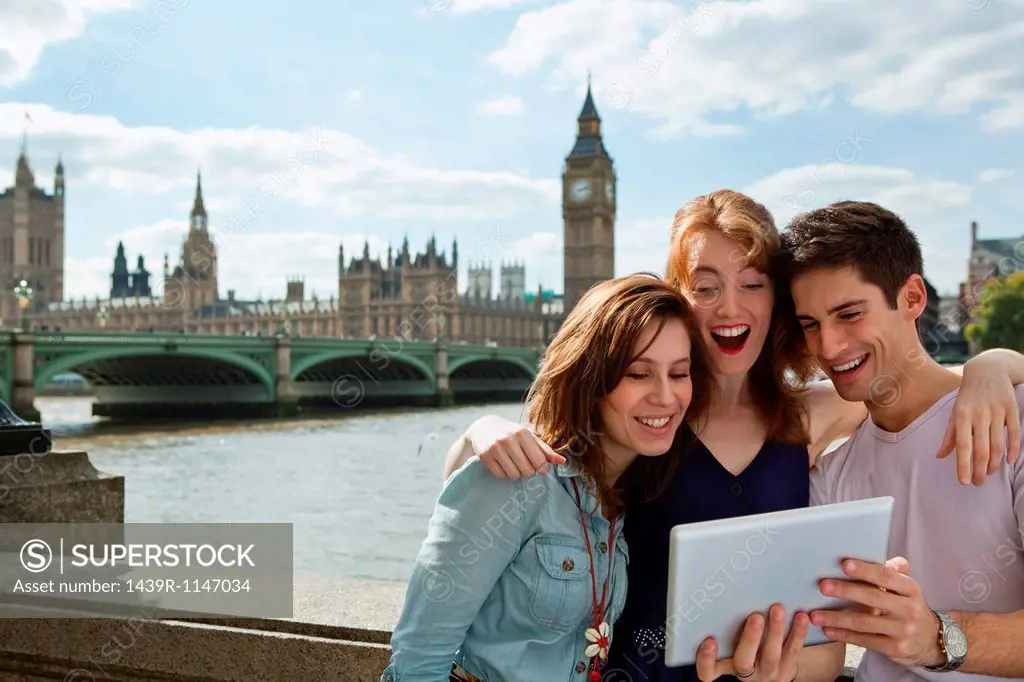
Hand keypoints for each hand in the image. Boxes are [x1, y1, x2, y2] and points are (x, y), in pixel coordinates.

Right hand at [467, 416, 563, 478]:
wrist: (483, 427)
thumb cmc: (511, 433)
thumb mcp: (529, 437)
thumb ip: (545, 450)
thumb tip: (563, 461)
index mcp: (523, 433)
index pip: (539, 461)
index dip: (542, 468)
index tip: (541, 469)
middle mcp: (508, 439)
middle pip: (527, 470)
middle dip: (528, 471)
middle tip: (524, 464)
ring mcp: (495, 448)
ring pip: (514, 474)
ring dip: (516, 473)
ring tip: (514, 464)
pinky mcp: (485, 456)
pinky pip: (500, 475)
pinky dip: (504, 473)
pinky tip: (503, 464)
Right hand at [696, 604, 808, 680]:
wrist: (772, 673)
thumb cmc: (745, 650)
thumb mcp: (729, 646)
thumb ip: (724, 630)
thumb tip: (721, 594)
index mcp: (725, 666)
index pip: (708, 671)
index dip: (706, 659)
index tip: (710, 642)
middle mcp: (746, 672)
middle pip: (744, 661)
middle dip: (750, 638)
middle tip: (755, 616)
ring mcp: (768, 671)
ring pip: (772, 655)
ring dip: (776, 631)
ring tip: (778, 609)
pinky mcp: (787, 667)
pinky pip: (793, 650)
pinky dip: (798, 632)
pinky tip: (801, 616)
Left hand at [810, 557, 943, 668]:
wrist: (930, 641)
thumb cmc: (908, 607)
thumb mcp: (907, 589)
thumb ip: (895, 572)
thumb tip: (884, 557)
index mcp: (911, 589)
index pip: (886, 577)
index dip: (865, 570)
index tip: (844, 564)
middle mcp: (909, 609)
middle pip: (873, 597)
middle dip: (845, 591)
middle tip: (823, 586)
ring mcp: (903, 631)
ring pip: (864, 622)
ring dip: (837, 618)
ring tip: (815, 614)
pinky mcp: (895, 649)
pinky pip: (865, 640)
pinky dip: (844, 635)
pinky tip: (827, 630)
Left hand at [938, 359, 1021, 484]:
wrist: (988, 370)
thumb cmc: (968, 396)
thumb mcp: (955, 412)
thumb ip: (949, 435)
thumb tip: (939, 456)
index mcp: (961, 416)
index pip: (962, 446)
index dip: (963, 465)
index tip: (964, 481)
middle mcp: (979, 414)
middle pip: (981, 449)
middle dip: (980, 470)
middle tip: (978, 483)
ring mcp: (997, 412)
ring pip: (998, 444)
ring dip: (994, 463)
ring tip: (989, 474)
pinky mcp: (1012, 409)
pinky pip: (1014, 434)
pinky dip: (1013, 450)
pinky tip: (1009, 462)